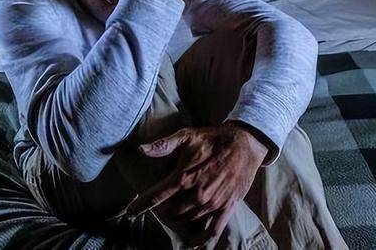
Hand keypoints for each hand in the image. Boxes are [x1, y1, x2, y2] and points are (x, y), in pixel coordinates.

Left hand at [126, 123, 267, 240]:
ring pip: (188, 220)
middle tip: (160, 206)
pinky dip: (204, 240)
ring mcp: (212, 203)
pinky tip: (196, 247)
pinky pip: (214, 229)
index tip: (130, 212)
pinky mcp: (227, 207)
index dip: (141, 205)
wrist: (245, 144)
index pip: (156, 196)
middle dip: (163, 210)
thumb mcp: (187, 136)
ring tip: (173, 216)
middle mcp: (197, 194)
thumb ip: (163, 145)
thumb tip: (141, 149)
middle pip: (171, 211)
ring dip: (179, 220)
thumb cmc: (213, 138)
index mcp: (184, 177)